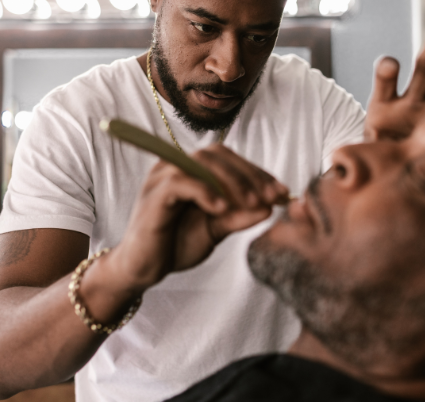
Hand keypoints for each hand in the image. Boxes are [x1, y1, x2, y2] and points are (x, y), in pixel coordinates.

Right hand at [113, 144, 289, 290]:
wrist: (142, 269)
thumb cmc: (175, 245)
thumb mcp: (216, 229)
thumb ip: (240, 216)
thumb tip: (271, 207)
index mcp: (190, 169)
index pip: (228, 158)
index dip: (257, 172)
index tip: (282, 192)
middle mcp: (174, 165)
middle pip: (217, 155)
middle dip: (250, 175)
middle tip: (272, 198)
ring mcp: (161, 177)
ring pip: (201, 162)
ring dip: (233, 182)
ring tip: (253, 204)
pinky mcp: (153, 195)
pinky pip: (181, 182)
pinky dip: (206, 192)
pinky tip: (222, 210)